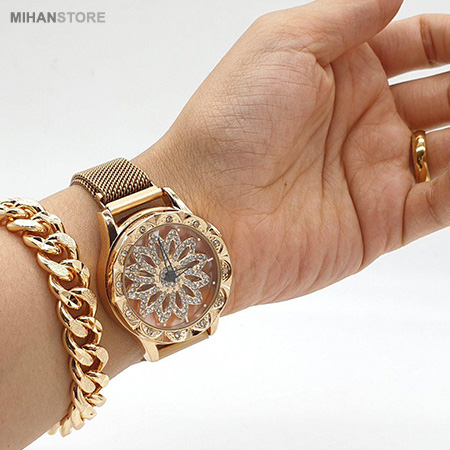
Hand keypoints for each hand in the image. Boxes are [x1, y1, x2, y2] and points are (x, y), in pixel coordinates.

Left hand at [135, 0, 449, 313]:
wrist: (205, 210)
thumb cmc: (229, 124)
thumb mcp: (281, 43)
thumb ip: (344, 16)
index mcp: (342, 75)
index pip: (421, 43)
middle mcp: (362, 123)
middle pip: (447, 94)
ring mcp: (374, 174)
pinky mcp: (382, 223)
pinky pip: (447, 201)